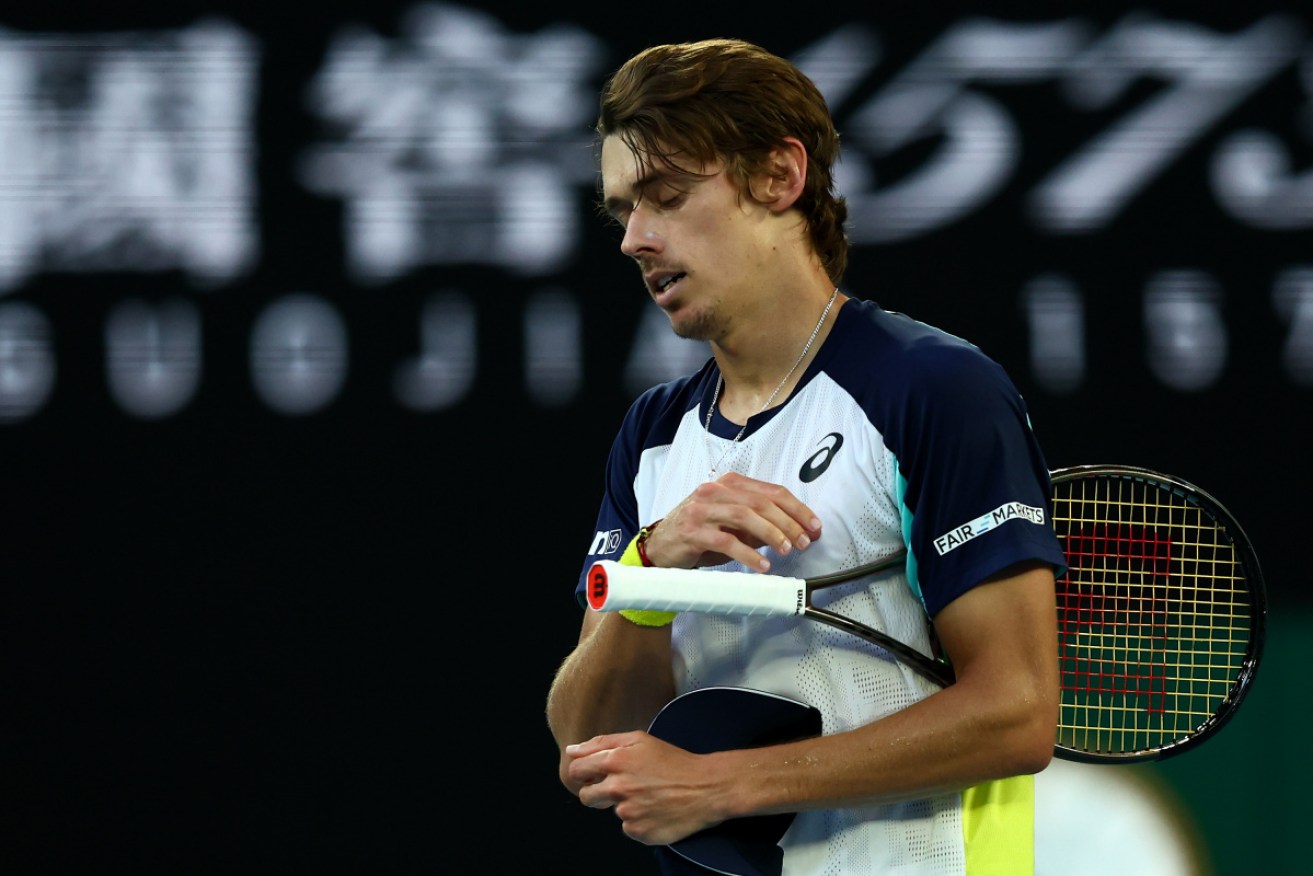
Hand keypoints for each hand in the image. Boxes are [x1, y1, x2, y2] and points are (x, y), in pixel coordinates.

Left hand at [566, 731, 727, 845]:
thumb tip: (572, 750)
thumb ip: (601, 743)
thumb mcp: (639, 740)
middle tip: (623, 787)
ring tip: (648, 796)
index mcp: (616, 760)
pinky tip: (655, 810)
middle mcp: (619, 787)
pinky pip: (628, 828)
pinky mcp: (639, 832)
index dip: (583, 773)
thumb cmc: (674, 761)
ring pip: (612, 811)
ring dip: (625, 805)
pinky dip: (639, 821)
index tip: (594, 775)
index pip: (576, 770)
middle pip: (586, 797)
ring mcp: (628, 812)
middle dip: (598, 793)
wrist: (706, 788)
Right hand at [644, 472, 821, 570]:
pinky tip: (762, 565)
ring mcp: (702, 509)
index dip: (797, 508)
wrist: (659, 547)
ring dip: (771, 533)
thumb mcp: (731, 525)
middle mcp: (715, 491)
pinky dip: (748, 554)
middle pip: (761, 502)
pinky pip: (726, 541)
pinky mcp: (692, 531)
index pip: (771, 491)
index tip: (814, 526)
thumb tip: (793, 532)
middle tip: (804, 541)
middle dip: (789, 522)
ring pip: (745, 516)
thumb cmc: (698, 534)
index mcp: (729, 483)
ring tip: (787, 550)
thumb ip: (758, 524)